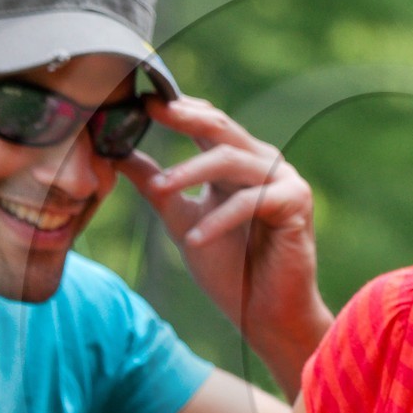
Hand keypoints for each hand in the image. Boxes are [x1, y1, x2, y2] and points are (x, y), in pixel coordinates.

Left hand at [118, 95, 331, 399]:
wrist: (265, 314)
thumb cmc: (230, 269)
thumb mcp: (181, 221)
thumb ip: (156, 186)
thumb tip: (116, 154)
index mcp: (237, 163)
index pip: (206, 122)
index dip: (176, 108)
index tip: (138, 98)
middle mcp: (262, 163)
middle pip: (222, 127)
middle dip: (185, 117)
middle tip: (151, 108)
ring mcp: (283, 180)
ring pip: (232, 160)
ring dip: (192, 171)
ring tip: (160, 188)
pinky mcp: (296, 204)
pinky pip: (251, 202)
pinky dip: (221, 220)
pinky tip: (196, 240)